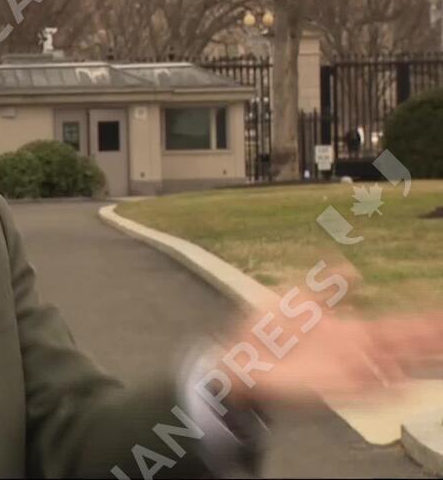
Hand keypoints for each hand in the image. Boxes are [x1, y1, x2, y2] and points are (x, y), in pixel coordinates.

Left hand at [210, 278, 442, 408]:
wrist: (238, 359)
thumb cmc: (266, 331)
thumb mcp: (295, 297)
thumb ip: (324, 284)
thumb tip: (352, 268)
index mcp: (351, 332)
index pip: (397, 327)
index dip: (422, 322)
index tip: (442, 315)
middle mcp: (355, 353)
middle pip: (403, 347)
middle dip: (429, 340)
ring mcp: (345, 372)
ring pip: (391, 369)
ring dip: (416, 364)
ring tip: (442, 356)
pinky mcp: (329, 388)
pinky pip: (364, 392)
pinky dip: (384, 391)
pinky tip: (404, 387)